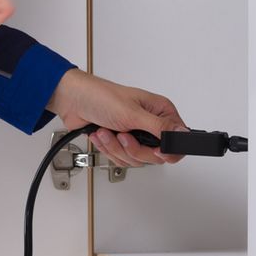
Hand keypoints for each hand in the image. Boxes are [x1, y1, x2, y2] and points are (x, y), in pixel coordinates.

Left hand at [46, 71, 187, 166]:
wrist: (73, 101)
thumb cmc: (101, 97)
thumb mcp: (133, 113)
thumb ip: (160, 127)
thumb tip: (182, 134)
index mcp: (160, 112)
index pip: (177, 140)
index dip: (166, 151)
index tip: (154, 150)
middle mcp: (150, 124)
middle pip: (154, 155)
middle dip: (133, 149)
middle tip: (123, 135)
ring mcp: (134, 134)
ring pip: (136, 159)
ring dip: (116, 148)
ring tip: (108, 132)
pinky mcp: (120, 142)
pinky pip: (121, 158)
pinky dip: (108, 149)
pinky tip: (102, 135)